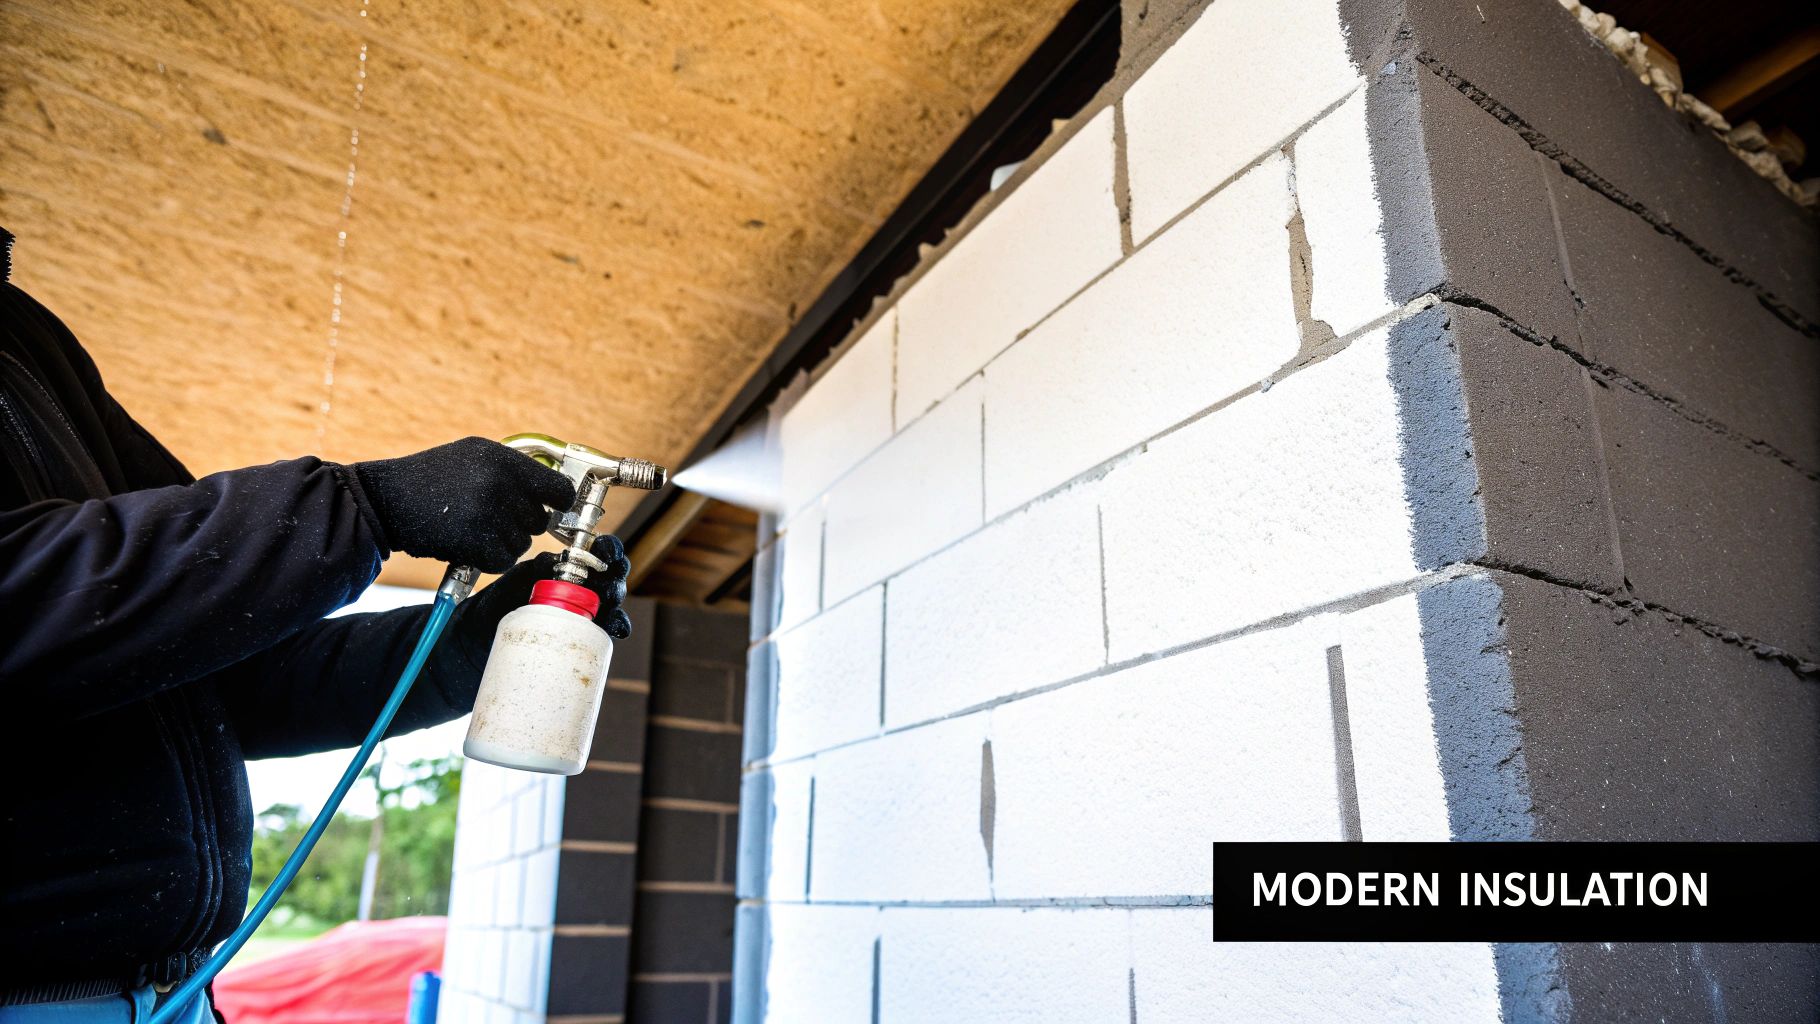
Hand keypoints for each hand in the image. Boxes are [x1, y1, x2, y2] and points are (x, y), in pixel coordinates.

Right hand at [351, 437, 574, 572]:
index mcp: (503, 458)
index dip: (559, 503)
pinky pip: (503, 561)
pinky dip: (487, 560)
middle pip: (538, 520)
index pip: (558, 488)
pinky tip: (467, 545)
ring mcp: (488, 511)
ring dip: (500, 544)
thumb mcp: (472, 455)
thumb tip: (555, 493)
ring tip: (471, 528)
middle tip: (490, 520)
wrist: (385, 499)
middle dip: (518, 525)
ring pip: (521, 544)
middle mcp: (500, 482)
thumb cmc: (429, 479)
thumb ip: (512, 470)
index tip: (556, 509)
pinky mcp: (475, 540)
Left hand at [449, 535, 634, 674]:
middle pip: (611, 579)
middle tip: (608, 590)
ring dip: (618, 607)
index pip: (598, 552)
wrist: (479, 639)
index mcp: (568, 566)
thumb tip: (553, 561)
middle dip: (616, 581)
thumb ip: (537, 568)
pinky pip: (603, 630)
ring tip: (612, 614)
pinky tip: (617, 630)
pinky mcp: (580, 634)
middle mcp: (580, 587)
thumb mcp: (517, 579)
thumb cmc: (499, 602)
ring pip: (611, 605)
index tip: (607, 552)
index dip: (609, 549)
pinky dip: (615, 628)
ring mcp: (582, 612)